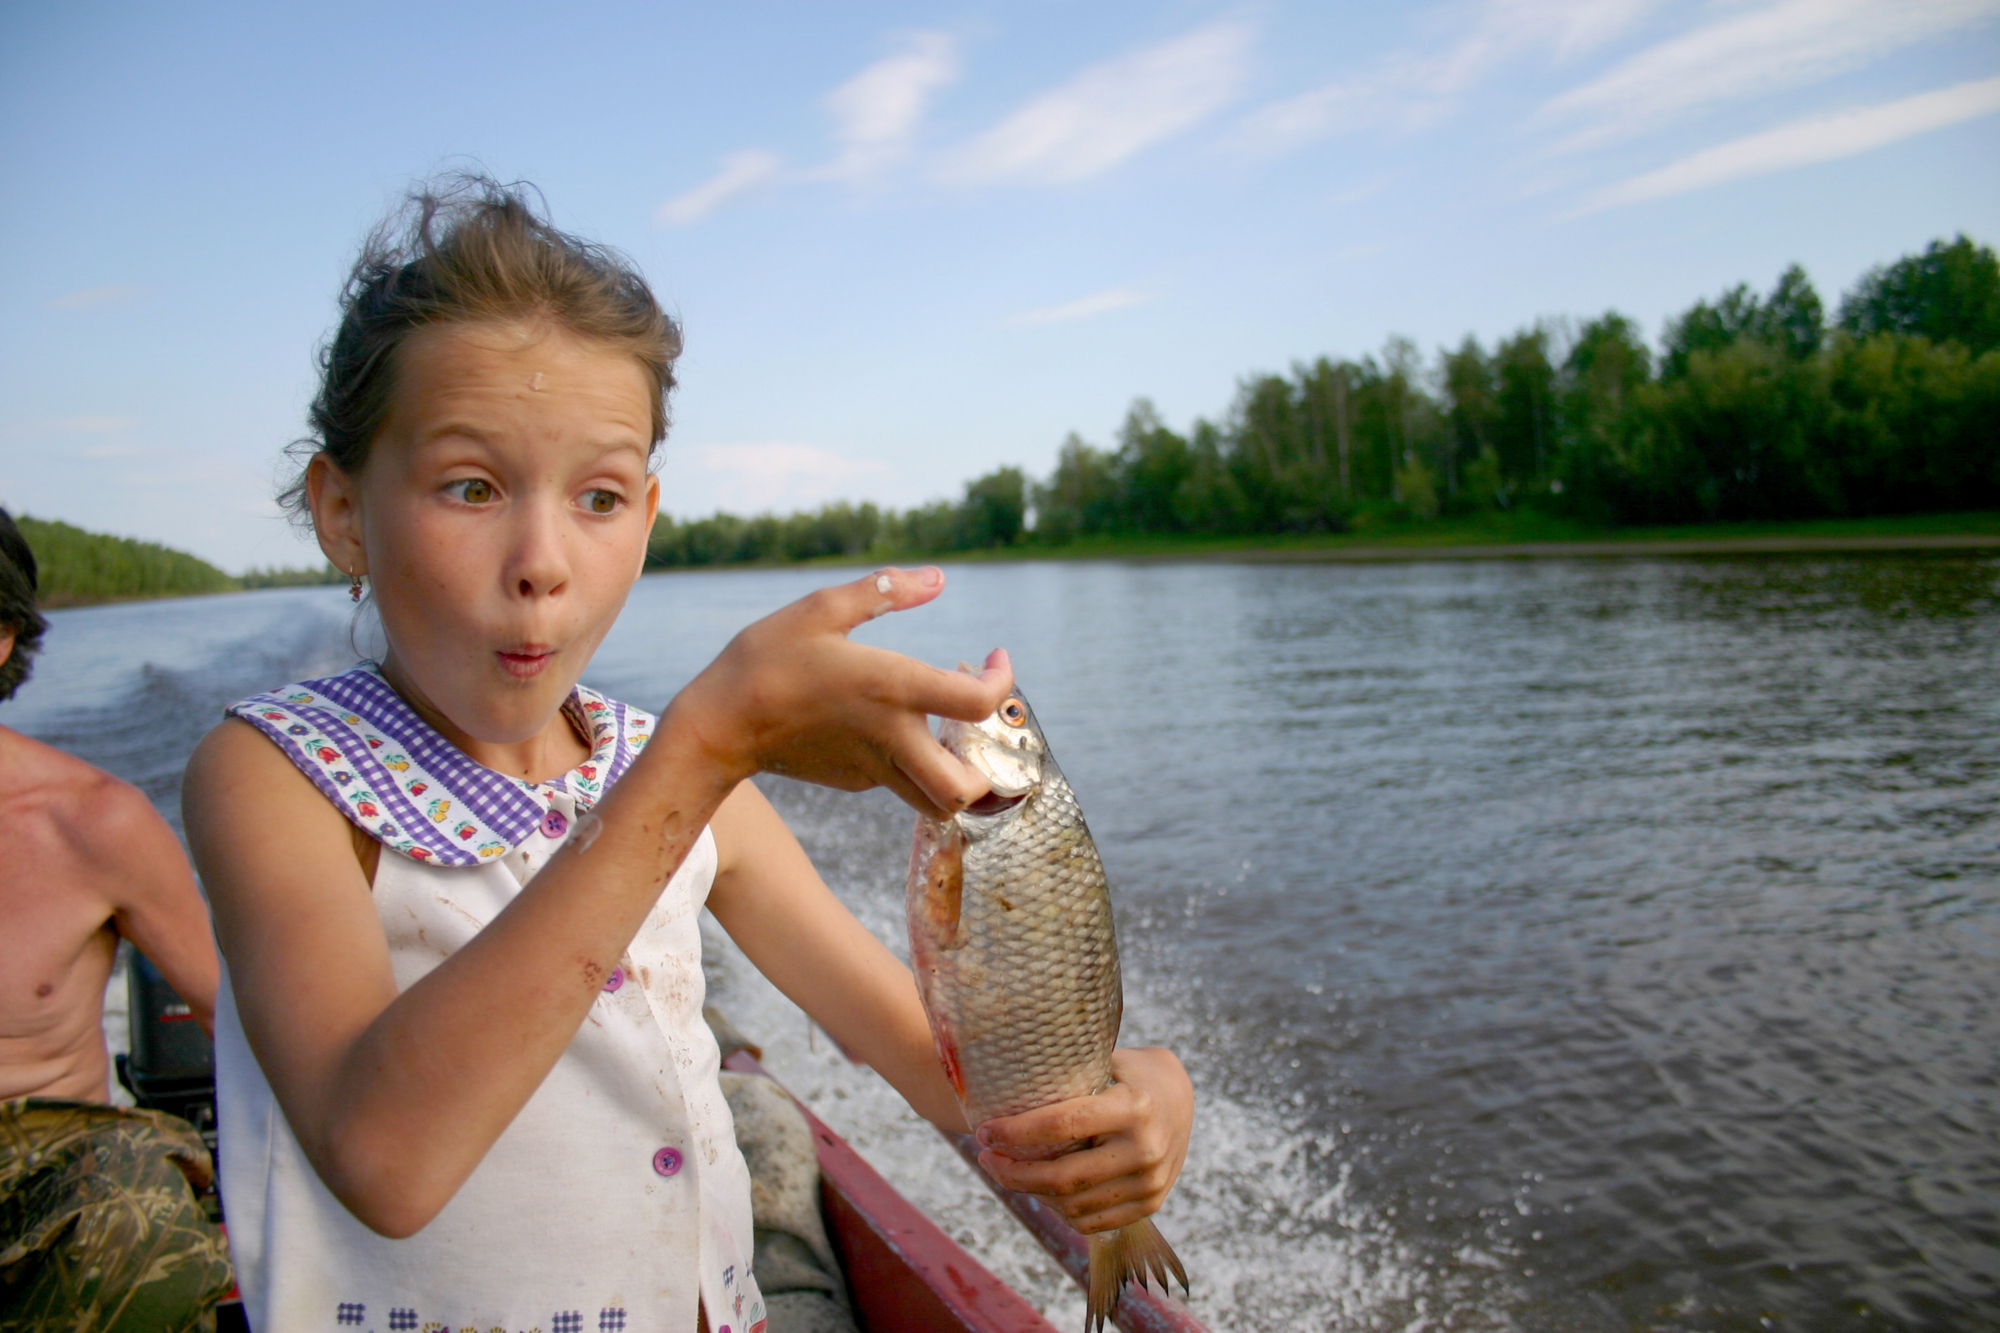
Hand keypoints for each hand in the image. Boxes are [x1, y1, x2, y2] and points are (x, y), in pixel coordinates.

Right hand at [667, 566, 1012, 818]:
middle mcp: (891, 739)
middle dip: (988, 765)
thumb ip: (885, 590)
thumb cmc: (766, 659)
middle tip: (973, 719)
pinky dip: (914, 763)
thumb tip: (938, 578)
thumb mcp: (821, 609)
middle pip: (966, 787)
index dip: (1001, 681)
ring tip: (944, 728)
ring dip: (957, 774)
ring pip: (938, 802)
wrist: (719, 725)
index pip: (977, 703)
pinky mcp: (854, 781)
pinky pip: (900, 783)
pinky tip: (889, 724)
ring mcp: (874, 768)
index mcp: (892, 691)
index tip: (994, 659)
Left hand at [974, 1047, 1192, 1233]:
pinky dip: (1058, 1210)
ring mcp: (1150, 1182)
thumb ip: (1067, 1076)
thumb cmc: (1130, 1072)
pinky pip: (1091, 1221)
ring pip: (1073, 1206)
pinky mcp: (1150, 1204)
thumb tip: (1002, 1081)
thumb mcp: (1106, 1062)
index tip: (983, 1131)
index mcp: (1133, 1107)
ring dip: (1030, 1193)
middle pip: (1062, 1177)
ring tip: (1007, 1172)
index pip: (1063, 1125)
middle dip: (1012, 1173)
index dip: (1016, 1133)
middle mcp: (1145, 1149)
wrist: (1181, 1097)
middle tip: (985, 1158)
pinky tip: (1039, 1190)